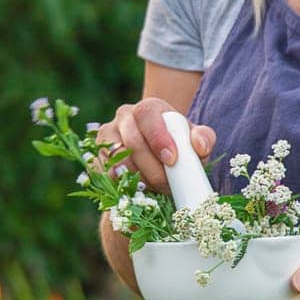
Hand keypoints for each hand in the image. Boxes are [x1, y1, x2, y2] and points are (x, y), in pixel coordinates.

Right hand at [94, 98, 216, 194]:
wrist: (155, 156)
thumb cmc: (177, 146)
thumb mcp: (193, 140)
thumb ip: (203, 138)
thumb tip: (199, 146)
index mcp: (148, 109)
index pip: (147, 114)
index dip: (158, 137)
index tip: (172, 159)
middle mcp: (123, 118)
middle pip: (132, 141)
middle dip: (152, 168)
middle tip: (167, 186)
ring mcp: (106, 137)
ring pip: (117, 161)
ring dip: (138, 179)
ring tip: (155, 189)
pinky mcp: (96, 157)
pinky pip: (105, 174)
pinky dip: (122, 185)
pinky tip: (138, 190)